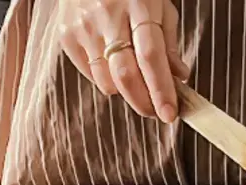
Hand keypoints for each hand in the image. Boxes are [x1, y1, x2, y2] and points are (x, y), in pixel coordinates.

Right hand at [58, 0, 189, 122]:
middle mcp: (108, 15)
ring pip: (107, 81)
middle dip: (143, 102)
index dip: (161, 90)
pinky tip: (116, 70)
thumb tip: (179, 77)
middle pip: (126, 75)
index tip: (170, 113)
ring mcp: (84, 26)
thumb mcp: (159, 5)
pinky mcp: (67, 36)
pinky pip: (91, 75)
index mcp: (139, 4)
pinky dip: (108, 82)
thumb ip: (168, 42)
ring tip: (138, 86)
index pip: (151, 57)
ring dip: (127, 94)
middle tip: (156, 112)